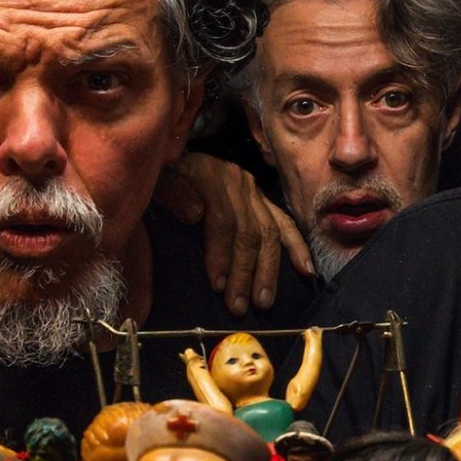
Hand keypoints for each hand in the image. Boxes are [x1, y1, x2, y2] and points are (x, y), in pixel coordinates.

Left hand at [156, 153, 312, 315]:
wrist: (168, 154)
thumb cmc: (159, 175)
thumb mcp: (155, 178)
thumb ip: (172, 192)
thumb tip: (196, 214)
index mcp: (210, 174)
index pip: (223, 219)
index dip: (222, 254)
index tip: (218, 286)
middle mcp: (237, 181)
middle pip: (249, 230)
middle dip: (245, 271)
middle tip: (239, 306)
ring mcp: (253, 190)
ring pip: (269, 231)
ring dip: (268, 269)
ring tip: (263, 301)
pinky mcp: (262, 199)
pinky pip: (284, 223)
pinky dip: (296, 248)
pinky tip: (306, 271)